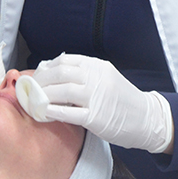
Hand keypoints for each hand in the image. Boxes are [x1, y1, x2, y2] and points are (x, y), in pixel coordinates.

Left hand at [32, 54, 172, 152]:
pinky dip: (52, 111)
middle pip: (60, 74)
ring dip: (43, 96)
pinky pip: (68, 113)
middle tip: (31, 89)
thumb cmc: (123, 100)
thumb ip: (85, 74)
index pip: (65, 60)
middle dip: (40, 81)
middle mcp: (98, 78)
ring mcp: (97, 97)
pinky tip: (45, 112)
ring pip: (62, 91)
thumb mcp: (107, 77)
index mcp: (99, 66)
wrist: (146, 118)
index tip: (38, 75)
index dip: (46, 67)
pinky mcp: (96, 117)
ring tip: (34, 101)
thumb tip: (53, 72)